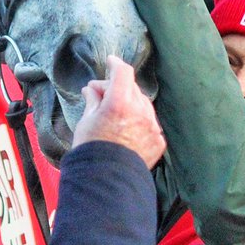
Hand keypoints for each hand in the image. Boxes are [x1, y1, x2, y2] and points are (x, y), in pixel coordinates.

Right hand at [72, 55, 164, 169]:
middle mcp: (140, 111)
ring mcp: (152, 126)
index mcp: (120, 103)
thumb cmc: (91, 151)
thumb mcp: (86, 121)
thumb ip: (94, 100)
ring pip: (143, 104)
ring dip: (130, 103)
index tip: (110, 62)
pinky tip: (127, 129)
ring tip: (114, 113)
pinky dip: (139, 121)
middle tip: (100, 95)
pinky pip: (149, 123)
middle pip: (132, 88)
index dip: (115, 64)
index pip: (122, 72)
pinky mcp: (158, 141)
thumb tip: (92, 88)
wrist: (106, 182)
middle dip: (117, 88)